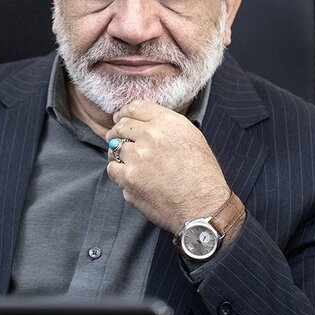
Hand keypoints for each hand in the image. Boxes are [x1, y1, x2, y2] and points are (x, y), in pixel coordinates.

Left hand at [105, 100, 231, 233]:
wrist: (202, 207)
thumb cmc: (202, 175)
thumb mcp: (192, 138)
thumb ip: (167, 126)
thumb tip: (144, 123)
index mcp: (168, 122)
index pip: (136, 107)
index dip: (125, 112)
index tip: (121, 118)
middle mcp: (150, 136)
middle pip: (121, 126)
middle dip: (118, 131)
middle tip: (118, 138)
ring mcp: (137, 157)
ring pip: (114, 147)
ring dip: (118, 153)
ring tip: (129, 161)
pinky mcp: (128, 179)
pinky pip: (112, 169)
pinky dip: (118, 171)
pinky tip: (128, 175)